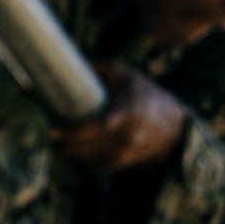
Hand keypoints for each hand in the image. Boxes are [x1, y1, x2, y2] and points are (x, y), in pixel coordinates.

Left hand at [55, 63, 187, 170]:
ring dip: (69, 149)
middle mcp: (127, 138)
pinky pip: (93, 161)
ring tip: (59, 136)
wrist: (173, 128)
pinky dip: (81, 154)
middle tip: (51, 129)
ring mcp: (124, 154)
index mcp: (128, 114)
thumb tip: (67, 59)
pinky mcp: (120, 163)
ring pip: (86, 157)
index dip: (74, 131)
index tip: (54, 129)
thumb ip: (97, 68)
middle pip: (86, 146)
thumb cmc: (146, 95)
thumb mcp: (125, 74)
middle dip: (64, 141)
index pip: (99, 127)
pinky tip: (73, 144)